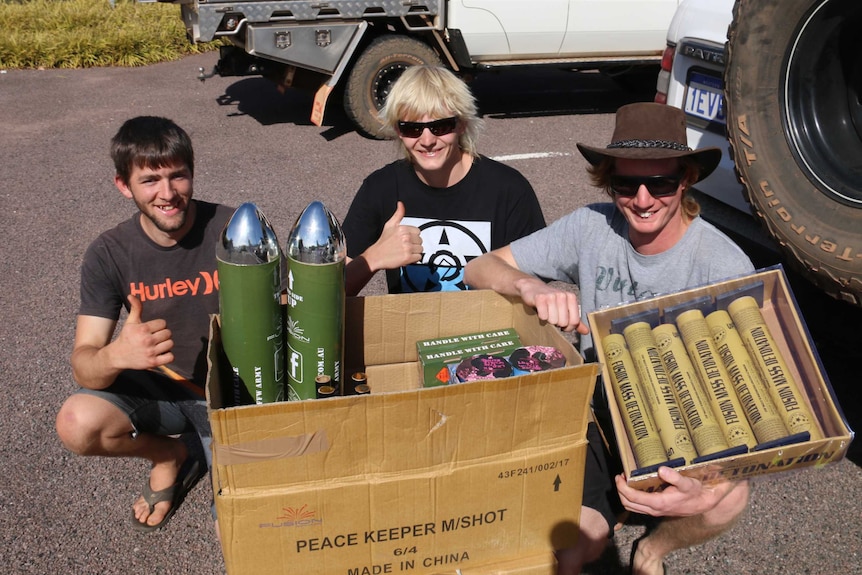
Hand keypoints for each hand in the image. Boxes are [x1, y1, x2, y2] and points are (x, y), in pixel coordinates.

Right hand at [114, 294, 174, 369]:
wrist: (117, 356)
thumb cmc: (126, 337)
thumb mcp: (130, 322)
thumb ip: (135, 308)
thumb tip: (132, 295)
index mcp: (143, 329)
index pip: (163, 323)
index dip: (159, 325)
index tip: (153, 328)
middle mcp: (147, 340)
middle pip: (168, 333)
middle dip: (163, 334)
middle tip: (156, 337)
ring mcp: (150, 352)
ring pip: (170, 344)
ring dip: (166, 344)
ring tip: (158, 344)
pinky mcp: (153, 362)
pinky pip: (170, 356)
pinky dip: (168, 355)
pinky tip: (161, 353)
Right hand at [363, 201, 422, 271]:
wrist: (376, 255)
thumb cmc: (383, 242)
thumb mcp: (390, 225)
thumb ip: (398, 214)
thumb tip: (400, 204)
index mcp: (403, 229)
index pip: (418, 232)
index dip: (412, 236)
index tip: (406, 239)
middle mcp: (406, 237)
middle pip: (420, 240)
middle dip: (414, 244)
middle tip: (404, 246)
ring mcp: (407, 248)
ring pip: (420, 249)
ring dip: (414, 251)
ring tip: (405, 251)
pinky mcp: (408, 257)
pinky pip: (419, 257)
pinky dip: (414, 259)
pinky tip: (406, 256)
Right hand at [513, 277, 588, 334]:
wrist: (533, 288)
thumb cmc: (551, 300)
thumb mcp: (565, 308)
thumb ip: (575, 320)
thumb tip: (586, 332)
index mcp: (571, 297)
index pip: (574, 321)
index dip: (568, 327)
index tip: (562, 324)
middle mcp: (562, 295)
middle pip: (563, 322)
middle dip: (556, 324)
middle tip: (552, 316)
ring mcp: (551, 296)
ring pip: (553, 320)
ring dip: (548, 320)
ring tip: (546, 312)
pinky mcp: (540, 298)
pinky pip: (543, 316)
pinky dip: (541, 317)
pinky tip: (540, 310)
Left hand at [615, 466, 740, 517]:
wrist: (704, 503)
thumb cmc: (695, 492)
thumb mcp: (688, 483)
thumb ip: (675, 477)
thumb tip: (662, 470)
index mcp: (658, 503)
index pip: (632, 498)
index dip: (622, 487)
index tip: (619, 476)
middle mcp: (654, 509)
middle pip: (628, 504)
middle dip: (620, 490)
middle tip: (620, 476)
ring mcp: (655, 511)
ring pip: (632, 507)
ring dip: (625, 494)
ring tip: (625, 480)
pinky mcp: (657, 509)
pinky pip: (638, 506)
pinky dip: (632, 498)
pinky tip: (635, 486)